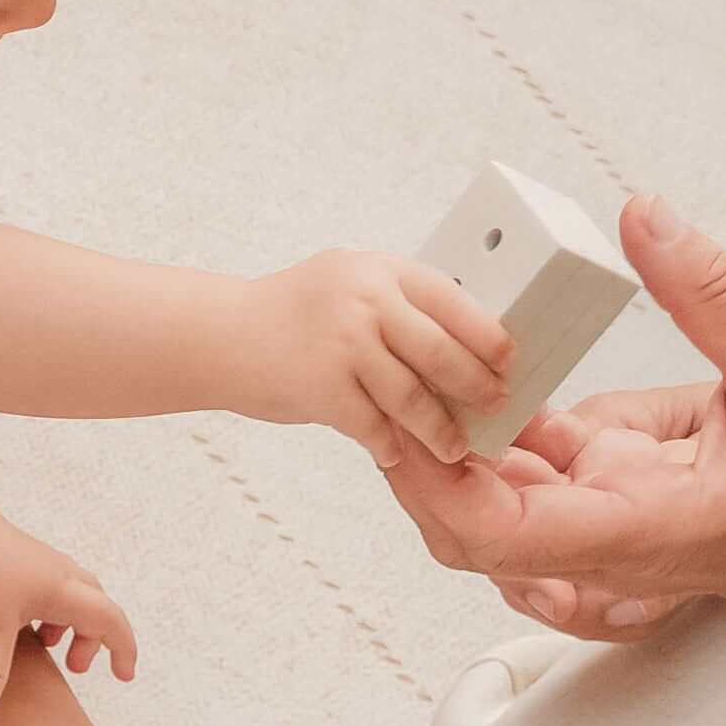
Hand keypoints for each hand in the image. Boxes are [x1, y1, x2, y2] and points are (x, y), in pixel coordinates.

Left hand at [0, 514, 138, 716]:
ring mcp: (37, 561)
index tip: (123, 676)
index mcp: (63, 591)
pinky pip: (46, 585)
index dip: (123, 651)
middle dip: (94, 639)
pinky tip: (15, 623)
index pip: (112, 622)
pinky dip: (45, 609)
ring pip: (71, 593)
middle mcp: (58, 573)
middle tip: (75, 667)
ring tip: (44, 645)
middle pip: (95, 607)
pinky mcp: (15, 556)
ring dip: (68, 623)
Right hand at [234, 250, 514, 469]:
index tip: (509, 360)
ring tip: (454, 447)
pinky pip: (372, 425)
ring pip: (412, 396)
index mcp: (380, 271)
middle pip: (442, 351)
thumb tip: (459, 340)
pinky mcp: (322, 387)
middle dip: (475, 386)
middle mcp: (366, 300)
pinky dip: (387, 444)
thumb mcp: (345, 283)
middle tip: (496, 407)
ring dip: (438, 429)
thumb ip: (393, 301)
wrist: (217, 335)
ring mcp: (343, 343)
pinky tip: (394, 454)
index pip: (453, 300)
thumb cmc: (288, 315)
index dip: (488, 334)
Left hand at [385, 196, 725, 622]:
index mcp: (644, 529)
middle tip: (384, 388)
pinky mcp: (621, 501)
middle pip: (474, 533)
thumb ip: (713, 293)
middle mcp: (614, 542)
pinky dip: (504, 440)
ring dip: (456, 452)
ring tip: (419, 374)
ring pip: (499, 509)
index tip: (398, 425)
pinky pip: (540, 481)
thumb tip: (644, 217)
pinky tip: (486, 381)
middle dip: (419, 468)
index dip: (434, 485)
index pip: (502, 534)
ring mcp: (612, 527)